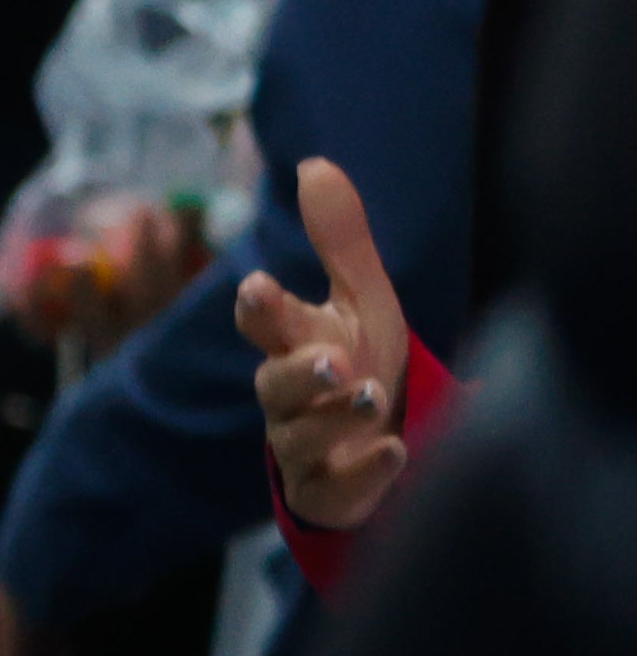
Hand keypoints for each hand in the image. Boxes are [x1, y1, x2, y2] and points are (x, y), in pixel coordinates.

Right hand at [232, 156, 412, 533]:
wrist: (374, 442)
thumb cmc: (361, 361)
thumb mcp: (360, 301)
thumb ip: (340, 240)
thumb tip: (316, 163)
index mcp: (292, 343)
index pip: (263, 322)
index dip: (260, 309)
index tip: (261, 289)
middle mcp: (288, 397)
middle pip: (272, 385)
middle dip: (296, 373)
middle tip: (330, 360)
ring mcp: (304, 448)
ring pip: (298, 436)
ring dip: (332, 415)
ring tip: (371, 397)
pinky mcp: (327, 493)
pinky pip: (334, 487)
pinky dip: (364, 471)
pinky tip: (395, 451)